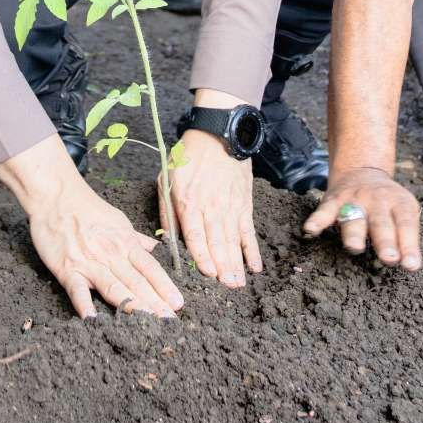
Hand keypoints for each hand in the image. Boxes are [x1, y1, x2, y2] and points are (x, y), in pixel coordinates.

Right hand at [0, 140, 182, 317]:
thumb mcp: (118, 220)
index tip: (178, 304)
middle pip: (137, 282)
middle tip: (171, 321)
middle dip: (155, 303)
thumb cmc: (88, 209)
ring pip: (114, 288)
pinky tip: (93, 320)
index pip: (150, 269)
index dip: (165, 287)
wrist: (56, 197)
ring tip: (147, 322)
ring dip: (132, 306)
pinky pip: (77, 289)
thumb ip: (136, 238)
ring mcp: (89, 263)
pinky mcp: (67, 269)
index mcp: (125, 243)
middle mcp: (111, 255)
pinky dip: (84, 304)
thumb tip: (154, 248)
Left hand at [165, 127, 260, 286]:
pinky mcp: (244, 204)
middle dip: (222, 267)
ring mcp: (230, 206)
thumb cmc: (188, 157)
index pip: (195, 233)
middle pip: (217, 241)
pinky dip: (252, 250)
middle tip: (227, 288)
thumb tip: (167, 240)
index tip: (207, 273)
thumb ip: (167, 211)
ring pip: (233, 240)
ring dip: (237, 264)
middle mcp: (211, 206)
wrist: (219, 134)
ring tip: (239, 283)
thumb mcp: (167, 179)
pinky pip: (248, 231)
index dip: (201, 254)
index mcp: (189, 201)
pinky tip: (255, 266)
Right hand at [303, 166, 421, 267]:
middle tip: (390, 259)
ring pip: (354, 218)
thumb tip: (409, 265)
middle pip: (381, 223)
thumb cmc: (387, 205)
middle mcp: (377, 200)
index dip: (409, 245)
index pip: (406, 225)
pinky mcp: (333, 200)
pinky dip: (317, 220)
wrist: (362, 172)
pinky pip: (324, 211)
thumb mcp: (403, 213)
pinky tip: (311, 230)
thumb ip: (405, 237)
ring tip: (355, 248)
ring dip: (354, 234)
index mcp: (399, 203)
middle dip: (385, 242)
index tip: (410, 265)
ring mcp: (354, 199)